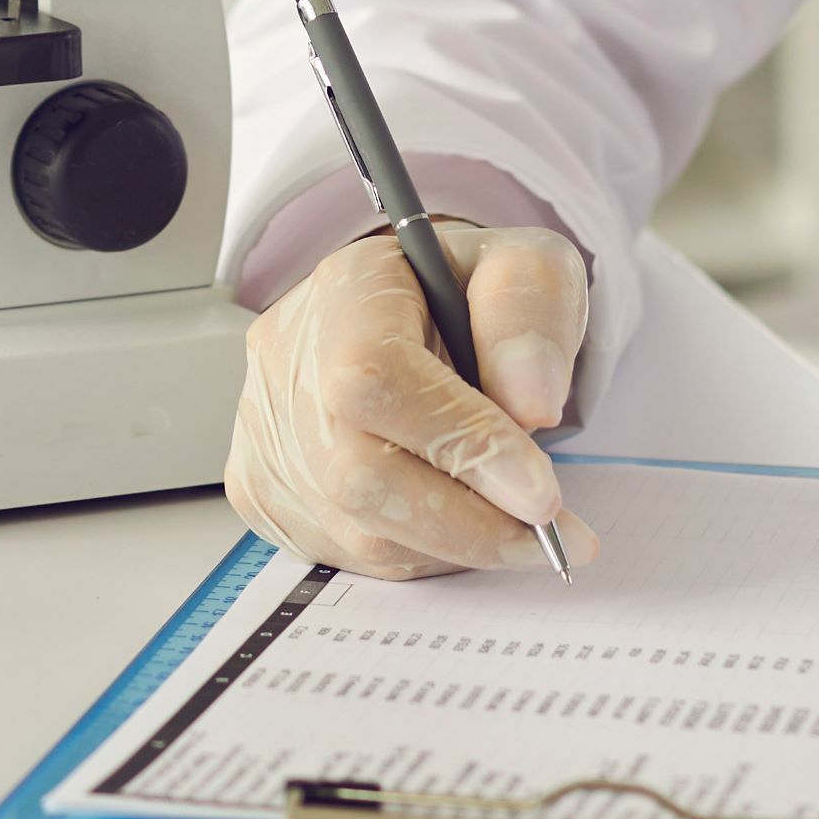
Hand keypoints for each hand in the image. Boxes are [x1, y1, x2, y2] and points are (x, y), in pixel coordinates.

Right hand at [226, 222, 593, 578]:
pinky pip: (348, 551)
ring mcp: (267, 434)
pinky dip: (421, 551)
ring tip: (515, 521)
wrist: (416, 314)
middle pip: (358, 474)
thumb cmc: (470, 296)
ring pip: (357, 528)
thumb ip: (531, 314)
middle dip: (471, 523)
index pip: (377, 377)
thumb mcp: (527, 266)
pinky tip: (458, 517)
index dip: (461, 444)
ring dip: (455, 544)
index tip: (543, 494)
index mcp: (345, 290)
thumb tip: (532, 403)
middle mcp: (287, 363)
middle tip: (553, 534)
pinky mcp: (264, 490)